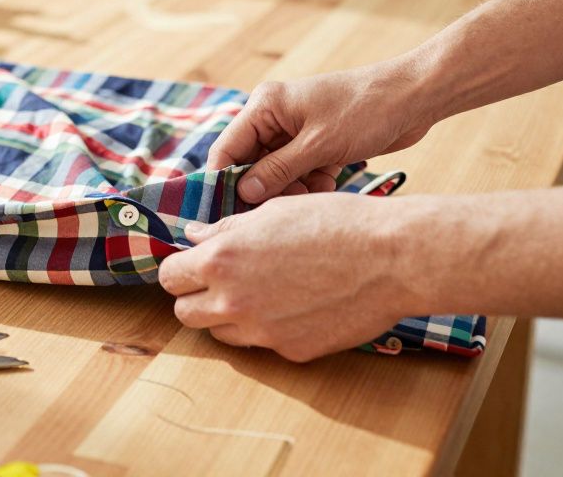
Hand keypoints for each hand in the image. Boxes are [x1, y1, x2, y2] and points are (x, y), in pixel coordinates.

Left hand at [157, 193, 410, 361]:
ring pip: (220, 333)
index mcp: (221, 260)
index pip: (170, 277)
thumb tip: (195, 236)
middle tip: (221, 283)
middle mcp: (233, 300)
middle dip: (197, 297)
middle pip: (184, 313)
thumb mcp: (272, 212)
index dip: (181, 270)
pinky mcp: (291, 351)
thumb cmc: (335, 222)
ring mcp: (261, 331)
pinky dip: (271, 329)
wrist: (392, 258)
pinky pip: (263, 344)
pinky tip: (297, 306)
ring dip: (229, 317)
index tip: (193, 266)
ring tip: (262, 292)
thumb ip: (226, 230)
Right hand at [207, 60, 434, 203]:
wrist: (415, 97)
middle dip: (265, 188)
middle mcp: (274, 117)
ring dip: (291, 188)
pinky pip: (299, 171)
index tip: (228, 213)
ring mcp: (295, 130)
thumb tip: (242, 193)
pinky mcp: (316, 142)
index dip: (224, 181)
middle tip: (283, 209)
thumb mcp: (318, 145)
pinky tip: (329, 184)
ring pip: (276, 171)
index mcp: (265, 106)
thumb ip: (277, 170)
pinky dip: (311, 182)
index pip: (227, 149)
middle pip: (251, 163)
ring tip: (314, 194)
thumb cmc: (366, 111)